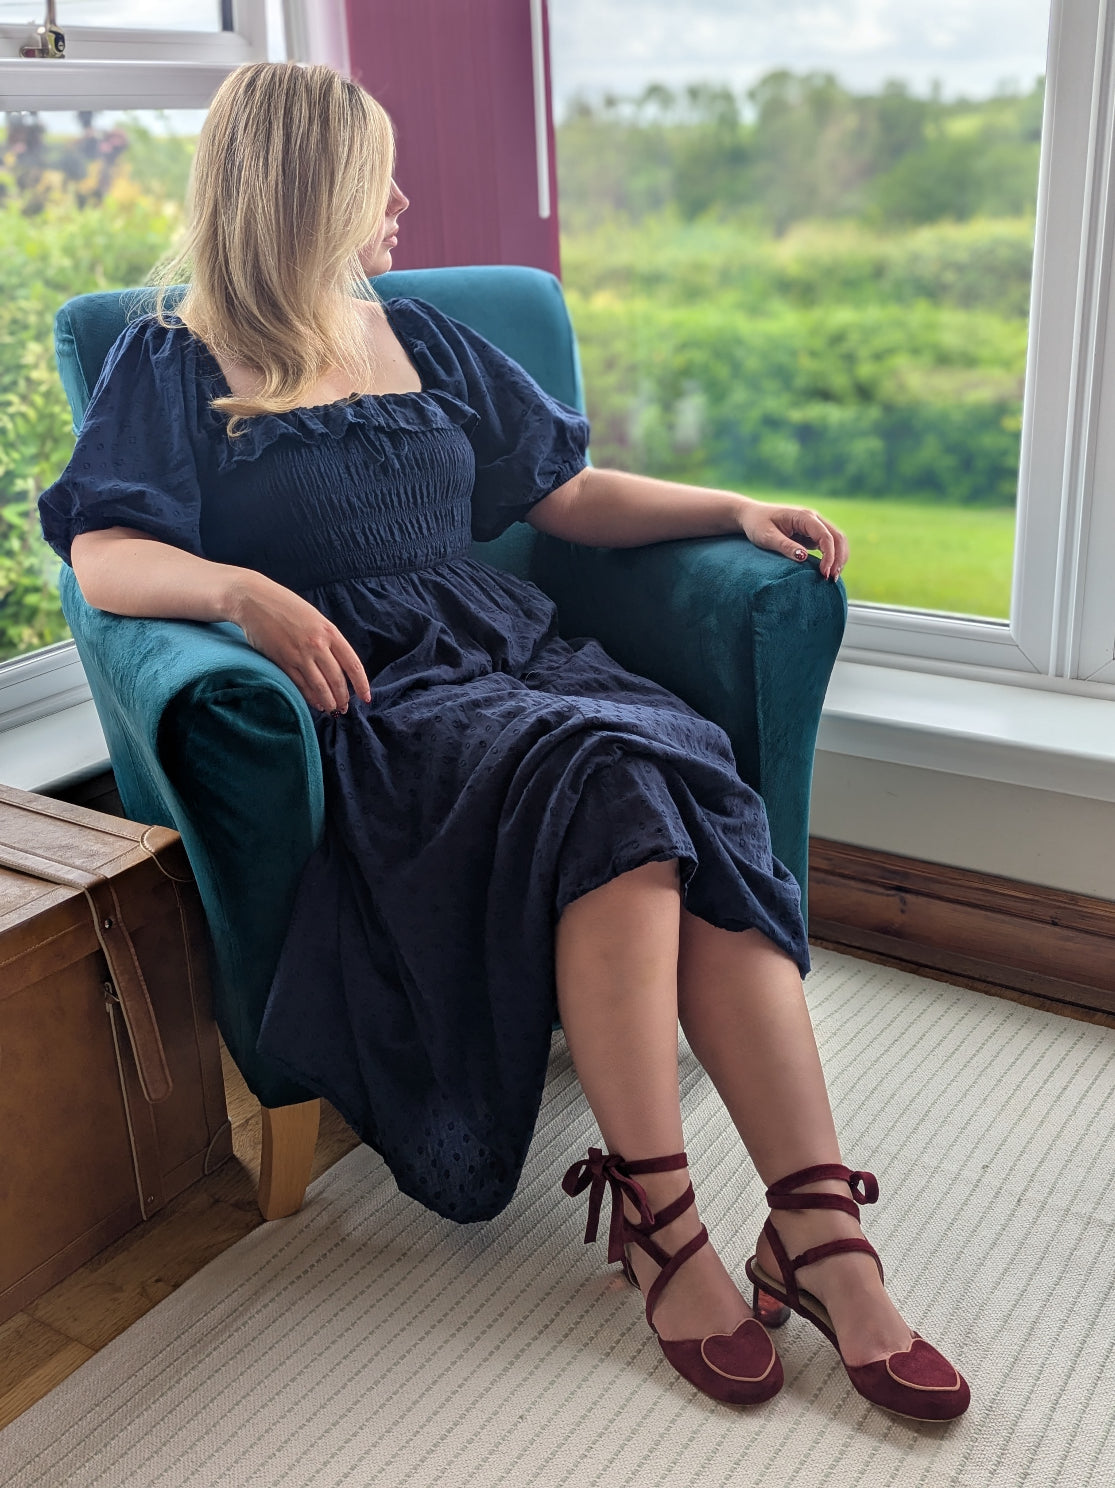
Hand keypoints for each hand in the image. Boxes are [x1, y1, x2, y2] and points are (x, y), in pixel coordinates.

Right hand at [228, 571, 371, 714]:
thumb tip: (338, 664)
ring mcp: (299, 654)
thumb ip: (327, 639)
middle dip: (343, 698)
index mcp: (330, 632)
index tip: (366, 697)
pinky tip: (316, 704)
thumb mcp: (315, 618)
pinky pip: (301, 685)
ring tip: (332, 709)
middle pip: (337, 680)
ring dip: (328, 702)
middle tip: (344, 707)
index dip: (362, 685)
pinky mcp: (283, 661)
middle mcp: (317, 645)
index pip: (353, 665)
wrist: (254, 600)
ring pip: (320, 686)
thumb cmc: (285, 606)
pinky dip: (311, 697)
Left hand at [738, 499, 847, 580]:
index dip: (829, 555)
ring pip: (837, 540)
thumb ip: (785, 546)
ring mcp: (814, 526)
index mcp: (804, 516)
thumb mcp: (767, 537)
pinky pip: (829, 545)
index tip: (824, 573)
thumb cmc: (757, 524)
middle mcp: (813, 518)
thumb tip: (804, 557)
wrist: (752, 516)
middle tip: (832, 578)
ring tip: (832, 577)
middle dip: (839, 558)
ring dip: (839, 558)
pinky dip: (832, 557)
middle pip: (837, 537)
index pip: (825, 536)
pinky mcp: (812, 534)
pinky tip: (827, 571)